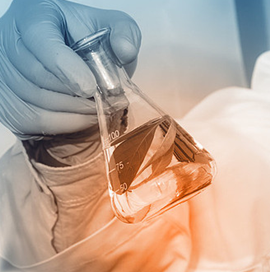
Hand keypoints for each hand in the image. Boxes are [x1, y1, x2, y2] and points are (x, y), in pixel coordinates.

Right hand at [0, 0, 140, 138]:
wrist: (74, 57)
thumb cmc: (86, 40)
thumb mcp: (109, 26)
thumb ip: (123, 32)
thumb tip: (124, 50)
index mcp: (34, 16)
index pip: (41, 41)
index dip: (65, 67)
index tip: (90, 87)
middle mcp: (10, 41)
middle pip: (38, 76)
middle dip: (76, 95)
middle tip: (105, 102)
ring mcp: (5, 72)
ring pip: (35, 101)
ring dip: (73, 111)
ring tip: (97, 109)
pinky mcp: (8, 100)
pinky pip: (32, 120)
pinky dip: (63, 124)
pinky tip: (82, 117)